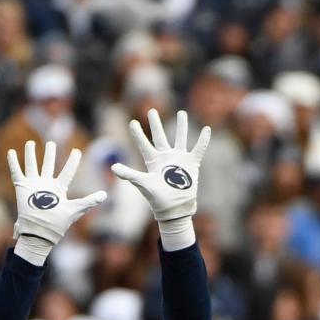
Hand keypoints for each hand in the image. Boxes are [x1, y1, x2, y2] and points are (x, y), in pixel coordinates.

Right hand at [8, 141, 105, 246]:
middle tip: (51, 142)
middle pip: (48, 165)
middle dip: (49, 154)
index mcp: (59, 189)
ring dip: (30, 154)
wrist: (40, 231)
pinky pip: (17, 171)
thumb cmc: (57, 223)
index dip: (73, 162)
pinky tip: (11, 152)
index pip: (67, 172)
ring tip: (30, 143)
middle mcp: (46, 185)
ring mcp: (33, 185)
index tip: (77, 151)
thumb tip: (105, 195)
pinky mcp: (22, 187)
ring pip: (32, 165)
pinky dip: (13, 162)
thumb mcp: (75, 210)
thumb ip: (89, 202)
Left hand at [111, 109, 209, 226]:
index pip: (143, 143)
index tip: (132, 122)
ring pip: (180, 138)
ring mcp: (179, 159)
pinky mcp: (191, 164)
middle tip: (152, 110)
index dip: (137, 133)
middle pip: (159, 136)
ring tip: (182, 113)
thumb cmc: (157, 199)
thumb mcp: (143, 184)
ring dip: (181, 126)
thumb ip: (129, 174)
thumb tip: (113, 167)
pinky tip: (207, 129)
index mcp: (153, 161)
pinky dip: (203, 140)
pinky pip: (198, 149)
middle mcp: (165, 157)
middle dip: (155, 123)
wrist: (174, 209)